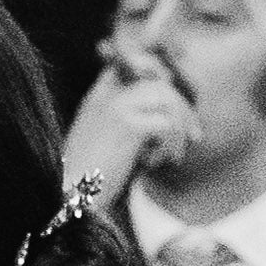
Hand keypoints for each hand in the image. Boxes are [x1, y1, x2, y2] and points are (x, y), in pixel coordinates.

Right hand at [61, 59, 189, 205]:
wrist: (71, 200)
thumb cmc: (90, 181)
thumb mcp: (107, 143)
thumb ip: (132, 124)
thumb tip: (172, 117)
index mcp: (97, 97)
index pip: (131, 65)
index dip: (157, 75)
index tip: (175, 102)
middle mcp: (106, 96)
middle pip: (159, 83)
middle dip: (183, 109)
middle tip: (194, 137)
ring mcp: (116, 107)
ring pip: (167, 98)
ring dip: (180, 128)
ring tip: (175, 155)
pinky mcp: (127, 126)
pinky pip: (167, 124)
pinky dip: (171, 146)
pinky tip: (158, 164)